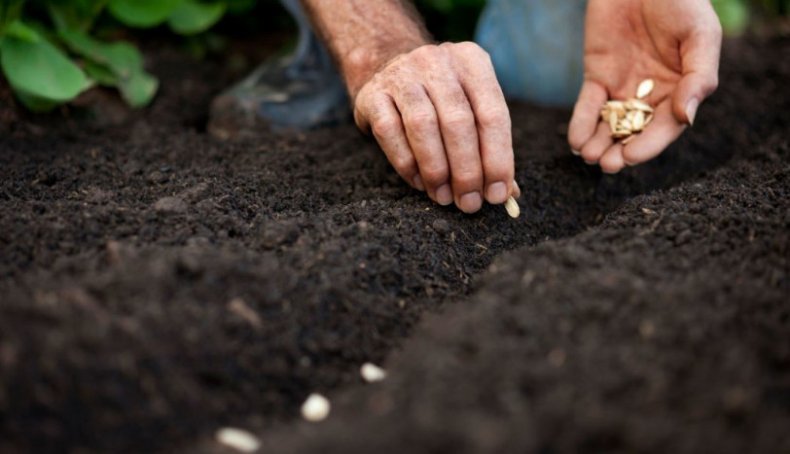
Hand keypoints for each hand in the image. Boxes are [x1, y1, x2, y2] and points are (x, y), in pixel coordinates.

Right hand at [353, 42, 518, 212]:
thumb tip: (507, 193)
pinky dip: (406, 163)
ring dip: (436, 170)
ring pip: (423, 126)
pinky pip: (389, 132)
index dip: (498, 159)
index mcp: (472, 62)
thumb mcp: (470, 106)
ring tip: (444, 197)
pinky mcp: (372, 94)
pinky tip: (419, 182)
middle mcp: (437, 62)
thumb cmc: (439, 98)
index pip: (493, 114)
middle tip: (469, 203)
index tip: (497, 195)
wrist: (385, 64)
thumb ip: (490, 145)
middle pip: (458, 122)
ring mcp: (402, 74)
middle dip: (467, 171)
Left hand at [568, 0, 721, 172]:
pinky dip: (581, 124)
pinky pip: (589, 105)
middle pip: (635, 132)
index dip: (648, 145)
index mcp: (682, 90)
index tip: (631, 157)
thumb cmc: (682, 1)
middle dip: (620, 151)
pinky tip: (576, 140)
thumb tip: (687, 119)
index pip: (665, 127)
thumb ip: (698, 77)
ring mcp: (623, 87)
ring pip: (610, 124)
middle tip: (607, 164)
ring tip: (589, 156)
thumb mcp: (699, 35)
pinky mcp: (598, 76)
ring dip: (598, 143)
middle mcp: (652, 95)